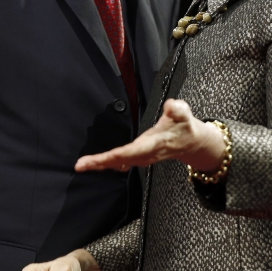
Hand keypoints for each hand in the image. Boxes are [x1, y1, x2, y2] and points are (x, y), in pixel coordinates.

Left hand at [75, 98, 224, 172]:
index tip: (102, 158)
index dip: (116, 155)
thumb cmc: (184, 127)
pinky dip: (106, 163)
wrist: (190, 143)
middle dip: (101, 163)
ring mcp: (141, 157)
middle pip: (120, 160)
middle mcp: (145, 154)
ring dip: (100, 164)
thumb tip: (171, 105)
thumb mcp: (184, 114)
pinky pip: (120, 161)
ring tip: (82, 165)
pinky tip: (95, 164)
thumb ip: (178, 109)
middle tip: (81, 165)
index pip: (132, 151)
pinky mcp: (138, 155)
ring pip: (118, 162)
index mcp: (154, 144)